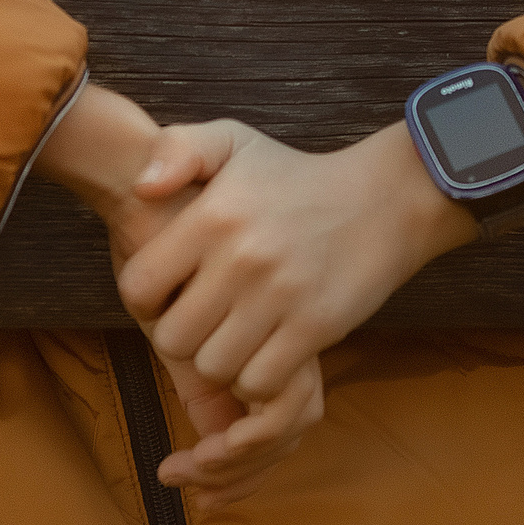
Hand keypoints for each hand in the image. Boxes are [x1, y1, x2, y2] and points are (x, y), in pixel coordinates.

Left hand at [119, 119, 476, 418]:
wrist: (384, 200)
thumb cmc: (295, 177)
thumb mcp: (234, 141)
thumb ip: (178, 148)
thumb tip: (141, 188)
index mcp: (213, 215)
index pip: (139, 287)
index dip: (148, 299)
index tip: (172, 293)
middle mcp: (242, 256)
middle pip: (174, 339)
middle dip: (184, 338)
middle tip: (207, 321)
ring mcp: (280, 295)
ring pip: (214, 368)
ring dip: (222, 362)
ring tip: (237, 337)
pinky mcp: (315, 326)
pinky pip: (260, 383)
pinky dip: (258, 379)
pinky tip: (267, 353)